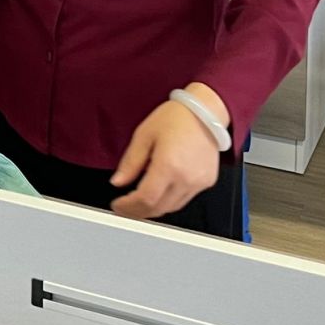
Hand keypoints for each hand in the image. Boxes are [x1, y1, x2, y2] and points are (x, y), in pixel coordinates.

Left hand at [109, 86, 226, 221]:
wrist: (204, 112)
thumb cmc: (176, 118)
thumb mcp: (144, 135)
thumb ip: (130, 162)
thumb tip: (118, 181)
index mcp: (169, 165)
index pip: (145, 199)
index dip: (128, 207)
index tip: (118, 205)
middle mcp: (186, 178)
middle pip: (158, 208)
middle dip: (138, 212)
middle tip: (125, 207)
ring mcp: (198, 182)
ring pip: (171, 208)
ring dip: (153, 208)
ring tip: (139, 200)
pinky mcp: (207, 182)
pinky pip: (184, 199)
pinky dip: (169, 200)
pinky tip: (160, 191)